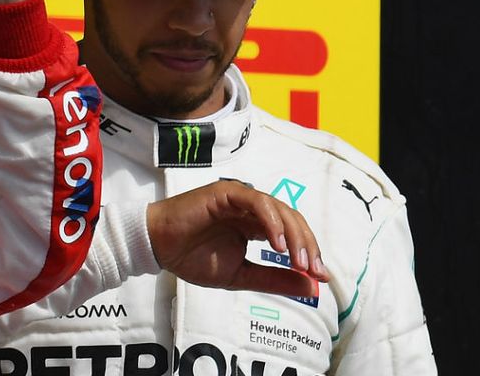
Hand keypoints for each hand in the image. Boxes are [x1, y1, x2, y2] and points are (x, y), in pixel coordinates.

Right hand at [147, 180, 328, 297]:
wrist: (159, 248)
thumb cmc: (192, 258)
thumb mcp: (240, 275)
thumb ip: (274, 278)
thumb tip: (311, 287)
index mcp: (256, 226)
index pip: (292, 233)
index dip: (309, 253)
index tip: (320, 278)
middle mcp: (251, 209)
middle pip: (293, 219)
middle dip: (308, 245)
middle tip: (313, 271)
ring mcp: (239, 198)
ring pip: (280, 209)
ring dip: (294, 235)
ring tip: (298, 261)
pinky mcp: (226, 192)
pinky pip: (257, 202)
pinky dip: (272, 221)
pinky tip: (275, 244)